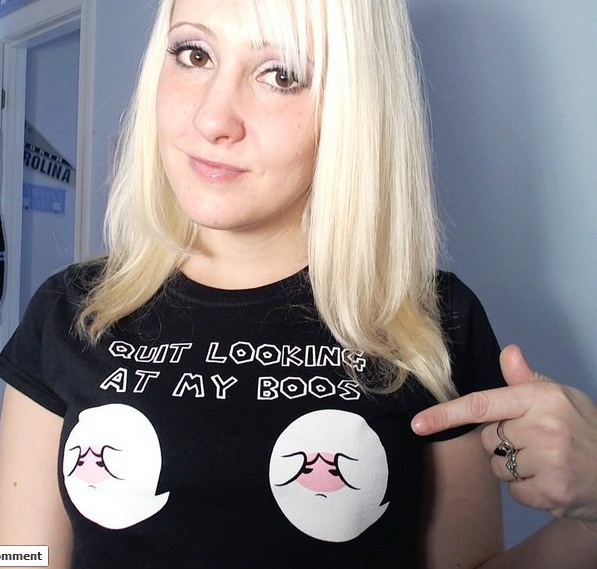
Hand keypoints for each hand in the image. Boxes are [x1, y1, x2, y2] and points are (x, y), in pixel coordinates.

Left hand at [411, 344, 596, 523]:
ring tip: (544, 461)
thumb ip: (526, 379)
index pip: (482, 405)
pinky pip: (514, 491)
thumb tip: (507, 352)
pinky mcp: (552, 492)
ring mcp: (549, 461)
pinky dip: (527, 490)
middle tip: (534, 442)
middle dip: (501, 443)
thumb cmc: (583, 428)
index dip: (446, 414)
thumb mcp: (559, 396)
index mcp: (541, 398)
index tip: (419, 422)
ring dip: (512, 468)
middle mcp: (544, 427)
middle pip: (487, 439)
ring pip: (497, 467)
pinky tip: (550, 480)